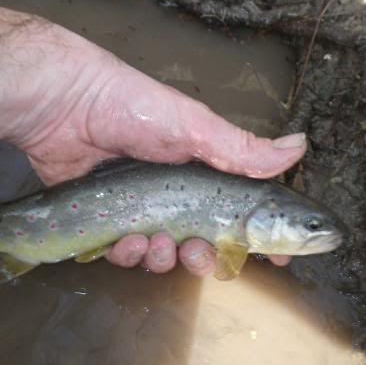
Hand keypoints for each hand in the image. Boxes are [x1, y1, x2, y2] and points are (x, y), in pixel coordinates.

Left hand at [0, 5, 304, 274]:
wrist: (65, 105)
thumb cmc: (133, 108)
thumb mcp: (194, 127)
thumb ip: (243, 149)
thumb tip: (300, 147)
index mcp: (203, 173)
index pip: (239, 213)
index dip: (258, 239)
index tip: (275, 259)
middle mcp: (174, 196)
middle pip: (202, 244)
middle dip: (204, 258)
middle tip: (200, 254)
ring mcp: (140, 211)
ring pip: (164, 255)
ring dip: (164, 258)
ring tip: (155, 242)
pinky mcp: (107, 222)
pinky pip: (125, 254)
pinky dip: (129, 254)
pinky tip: (125, 240)